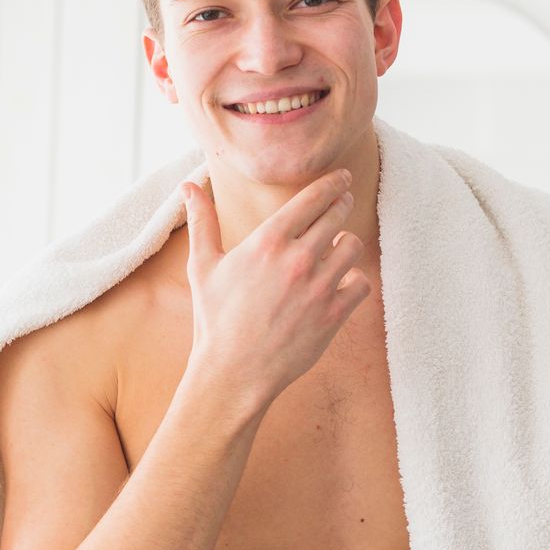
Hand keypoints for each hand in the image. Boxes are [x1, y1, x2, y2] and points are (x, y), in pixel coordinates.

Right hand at [180, 168, 371, 409]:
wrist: (234, 373)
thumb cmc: (215, 320)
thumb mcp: (203, 267)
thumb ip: (202, 222)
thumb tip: (189, 186)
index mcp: (267, 241)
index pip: (312, 197)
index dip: (332, 183)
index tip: (341, 177)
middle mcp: (298, 259)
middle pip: (337, 215)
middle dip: (341, 205)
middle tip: (341, 205)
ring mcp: (319, 287)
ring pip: (352, 246)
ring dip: (346, 244)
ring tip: (336, 249)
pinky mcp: (334, 314)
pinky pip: (361, 283)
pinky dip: (354, 281)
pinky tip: (341, 283)